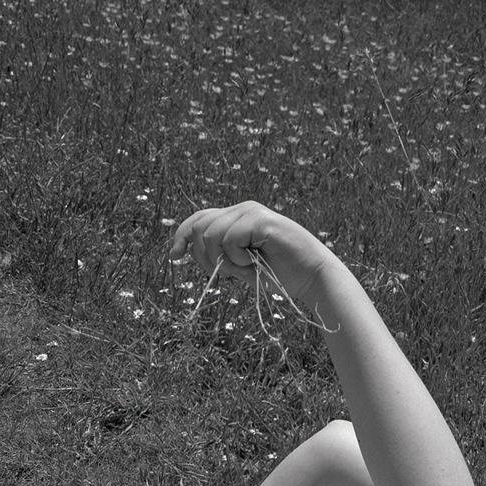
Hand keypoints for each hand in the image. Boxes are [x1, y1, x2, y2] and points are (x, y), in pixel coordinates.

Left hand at [170, 201, 331, 302]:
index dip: (181, 236)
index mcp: (236, 218)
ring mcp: (251, 212)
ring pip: (212, 235)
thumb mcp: (242, 266)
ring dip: (224, 260)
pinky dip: (238, 258)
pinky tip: (254, 262)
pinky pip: (230, 239)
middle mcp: (242, 209)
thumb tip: (187, 251)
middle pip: (200, 228)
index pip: (199, 219)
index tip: (174, 257)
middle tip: (225, 273)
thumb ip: (219, 256)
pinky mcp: (260, 220)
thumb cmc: (280, 274)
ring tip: (246, 268)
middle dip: (202, 257)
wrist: (312, 276)